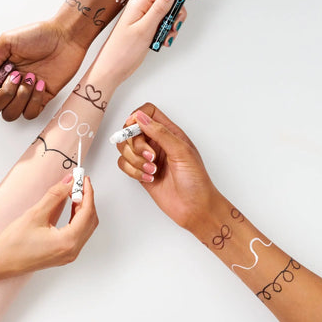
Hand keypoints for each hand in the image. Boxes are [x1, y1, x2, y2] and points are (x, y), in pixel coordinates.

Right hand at [0, 18, 86, 129]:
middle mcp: (10, 86)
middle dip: (3, 95)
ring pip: (12, 113)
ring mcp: (26, 94)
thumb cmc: (38, 35)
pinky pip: (31, 112)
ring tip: (31, 77)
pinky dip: (34, 100)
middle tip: (16, 76)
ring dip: (20, 97)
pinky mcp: (42, 99)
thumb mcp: (7, 41)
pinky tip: (40, 83)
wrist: (65, 38)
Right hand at [0, 175, 97, 274]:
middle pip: (90, 219)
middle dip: (87, 199)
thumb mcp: (35, 214)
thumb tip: (69, 182)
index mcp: (67, 242)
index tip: (84, 179)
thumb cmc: (14, 244)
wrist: (0, 263)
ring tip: (74, 192)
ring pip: (86, 226)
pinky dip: (78, 217)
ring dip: (83, 208)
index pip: (87, 212)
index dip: (87, 193)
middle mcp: (72, 250)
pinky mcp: (64, 253)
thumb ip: (55, 195)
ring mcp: (69, 254)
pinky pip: (79, 232)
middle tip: (79, 183)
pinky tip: (72, 206)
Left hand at [93, 0, 201, 83]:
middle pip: (168, 1)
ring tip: (166, 38)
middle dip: (177, 13)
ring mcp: (144, 19)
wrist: (112, 69)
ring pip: (167, 15)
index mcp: (139, 3)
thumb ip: (159, 9)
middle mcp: (142, 8)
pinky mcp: (146, 30)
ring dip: (172, 26)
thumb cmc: (122, 51)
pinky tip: (162, 42)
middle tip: (175, 26)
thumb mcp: (144, 28)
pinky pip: (162, 26)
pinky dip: (166, 33)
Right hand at [116, 103, 223, 234]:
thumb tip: (140, 117)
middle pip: (131, 130)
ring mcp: (148, 158)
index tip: (136, 130)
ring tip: (151, 170)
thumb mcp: (181, 151)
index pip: (148, 112)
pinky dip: (132, 171)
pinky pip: (124, 164)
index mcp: (170, 132)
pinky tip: (148, 178)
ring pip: (124, 147)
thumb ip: (160, 132)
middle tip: (150, 157)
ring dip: (134, 160)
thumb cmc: (196, 181)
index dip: (137, 117)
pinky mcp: (140, 172)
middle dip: (136, 145)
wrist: (195, 209)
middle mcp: (157, 142)